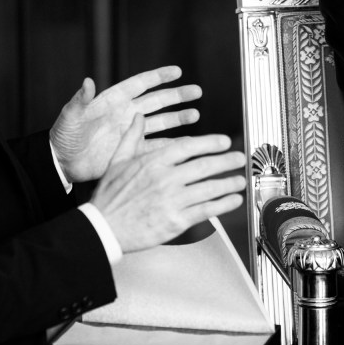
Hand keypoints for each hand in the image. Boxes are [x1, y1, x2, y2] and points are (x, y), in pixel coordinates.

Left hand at [50, 66, 201, 183]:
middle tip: (196, 91)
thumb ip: (80, 99)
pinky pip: (155, 146)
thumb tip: (88, 81)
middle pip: (157, 101)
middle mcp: (126, 113)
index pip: (140, 84)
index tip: (177, 71)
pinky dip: (170, 144)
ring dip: (178, 118)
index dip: (158, 77)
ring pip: (161, 122)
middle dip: (177, 96)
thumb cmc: (63, 135)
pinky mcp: (131, 150)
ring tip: (195, 115)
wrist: (62, 161)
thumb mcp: (70, 116)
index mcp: (113, 100)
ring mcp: (130, 131)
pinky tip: (186, 141)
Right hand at [91, 114, 246, 253]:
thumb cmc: (109, 197)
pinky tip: (233, 201)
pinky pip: (206, 210)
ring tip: (240, 179)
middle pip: (204, 166)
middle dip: (226, 161)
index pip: (189, 146)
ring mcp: (172, 200)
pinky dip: (223, 204)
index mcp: (153, 161)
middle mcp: (165, 178)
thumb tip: (138, 117)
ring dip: (229, 183)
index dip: (210, 143)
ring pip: (209, 188)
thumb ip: (131, 137)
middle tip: (238, 158)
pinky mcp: (176, 221)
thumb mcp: (116, 161)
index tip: (223, 142)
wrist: (103, 227)